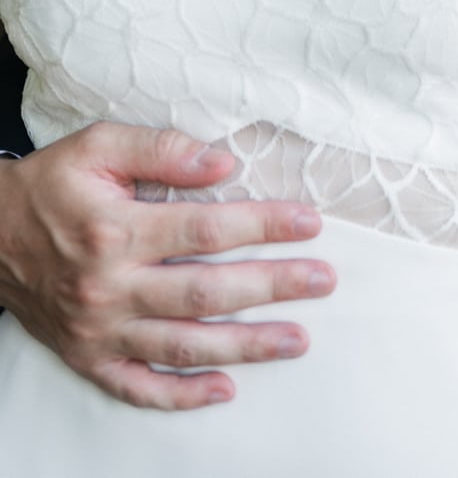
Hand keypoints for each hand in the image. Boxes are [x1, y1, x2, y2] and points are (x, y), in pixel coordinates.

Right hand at [0, 123, 335, 408]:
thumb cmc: (51, 184)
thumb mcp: (98, 146)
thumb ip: (161, 148)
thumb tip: (222, 163)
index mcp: (116, 230)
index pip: (206, 230)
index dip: (264, 225)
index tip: (309, 223)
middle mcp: (109, 287)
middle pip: (206, 291)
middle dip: (272, 287)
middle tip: (322, 282)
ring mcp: (98, 330)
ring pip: (182, 346)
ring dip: (244, 346)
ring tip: (296, 340)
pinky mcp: (86, 358)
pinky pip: (137, 387)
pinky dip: (182, 395)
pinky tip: (225, 390)